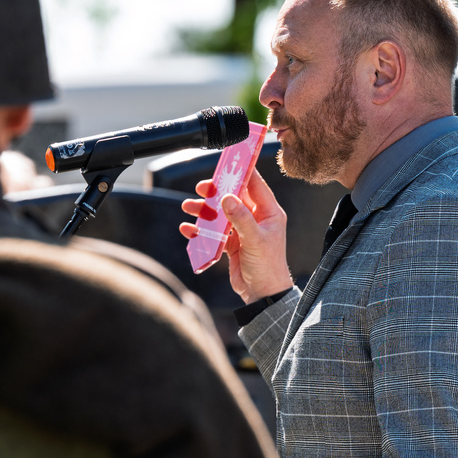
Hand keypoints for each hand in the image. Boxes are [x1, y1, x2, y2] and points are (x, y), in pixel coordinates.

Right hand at [180, 168, 292, 302]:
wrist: (263, 295)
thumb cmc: (268, 267)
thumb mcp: (255, 240)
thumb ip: (241, 219)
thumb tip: (227, 197)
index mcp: (269, 213)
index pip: (255, 185)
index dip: (242, 172)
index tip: (228, 162)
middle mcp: (256, 218)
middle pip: (233, 197)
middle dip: (216, 192)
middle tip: (201, 188)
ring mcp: (243, 230)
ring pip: (221, 213)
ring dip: (204, 210)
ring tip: (188, 207)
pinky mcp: (232, 243)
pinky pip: (214, 231)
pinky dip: (201, 229)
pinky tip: (189, 228)